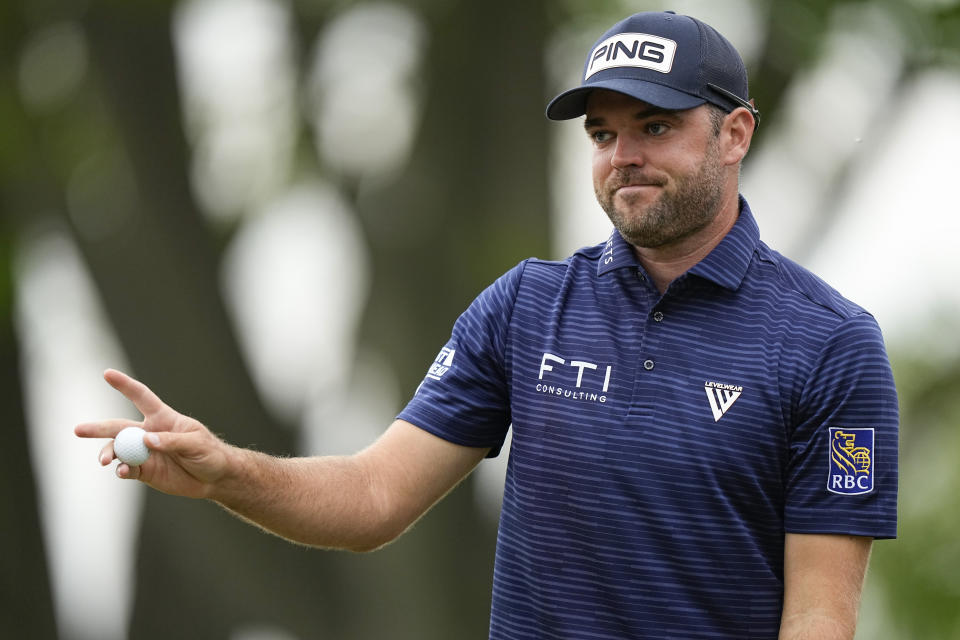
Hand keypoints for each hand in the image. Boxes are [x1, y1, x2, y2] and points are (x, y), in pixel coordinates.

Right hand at [75, 369, 232, 498]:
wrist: (215, 478)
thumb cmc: (209, 453)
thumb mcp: (196, 443)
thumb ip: (171, 441)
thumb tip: (144, 440)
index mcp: (163, 418)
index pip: (141, 397)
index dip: (125, 386)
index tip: (107, 373)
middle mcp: (149, 433)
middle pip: (119, 427)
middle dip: (98, 428)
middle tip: (78, 430)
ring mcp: (145, 452)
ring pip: (119, 449)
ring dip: (109, 453)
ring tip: (105, 460)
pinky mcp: (145, 471)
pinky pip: (127, 468)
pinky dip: (122, 470)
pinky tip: (122, 471)